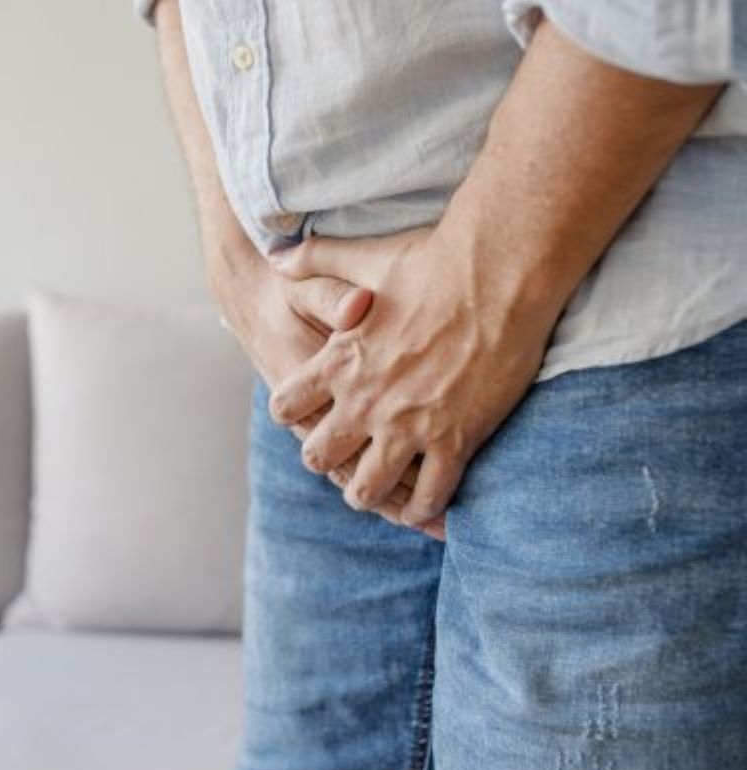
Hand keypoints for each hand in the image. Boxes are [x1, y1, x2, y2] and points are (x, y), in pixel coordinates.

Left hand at [268, 227, 554, 529]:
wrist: (501, 274)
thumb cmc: (434, 260)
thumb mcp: (363, 257)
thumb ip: (314, 260)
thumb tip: (274, 257)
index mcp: (339, 361)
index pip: (286, 407)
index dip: (293, 414)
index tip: (307, 414)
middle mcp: (365, 401)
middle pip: (319, 458)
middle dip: (328, 461)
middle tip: (345, 458)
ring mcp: (409, 426)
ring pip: (367, 489)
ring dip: (370, 493)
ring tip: (380, 490)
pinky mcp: (455, 440)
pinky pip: (429, 495)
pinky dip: (425, 508)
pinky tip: (427, 507)